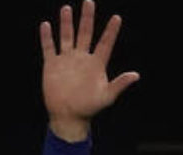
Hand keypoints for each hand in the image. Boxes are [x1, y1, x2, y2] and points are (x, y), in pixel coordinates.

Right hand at [39, 1, 139, 141]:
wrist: (68, 116)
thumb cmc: (89, 108)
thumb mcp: (107, 96)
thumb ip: (120, 84)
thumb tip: (136, 75)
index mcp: (96, 64)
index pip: (105, 43)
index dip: (111, 31)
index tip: (117, 18)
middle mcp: (82, 58)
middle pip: (85, 33)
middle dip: (87, 18)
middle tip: (89, 2)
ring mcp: (66, 60)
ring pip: (67, 36)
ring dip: (66, 23)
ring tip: (67, 8)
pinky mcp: (52, 65)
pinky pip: (49, 48)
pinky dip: (47, 37)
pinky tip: (46, 25)